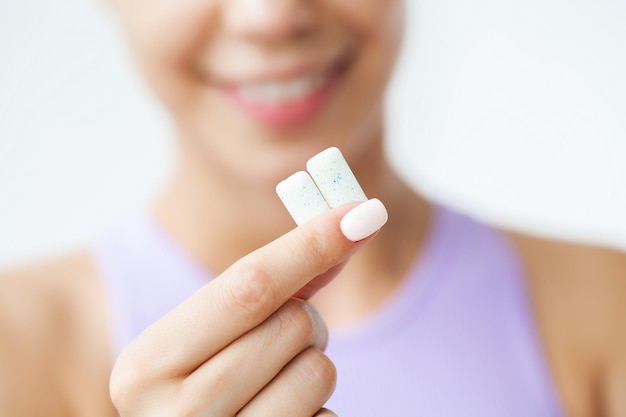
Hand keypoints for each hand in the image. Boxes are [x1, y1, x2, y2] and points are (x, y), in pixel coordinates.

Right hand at [110, 200, 385, 415]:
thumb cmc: (204, 385)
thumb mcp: (211, 336)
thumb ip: (270, 283)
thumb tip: (351, 222)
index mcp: (147, 364)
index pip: (247, 287)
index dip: (309, 245)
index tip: (361, 213)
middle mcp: (176, 416)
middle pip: (292, 324)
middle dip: (304, 320)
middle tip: (280, 338)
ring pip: (318, 370)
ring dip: (312, 365)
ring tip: (278, 381)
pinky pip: (327, 416)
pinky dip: (318, 408)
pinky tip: (283, 416)